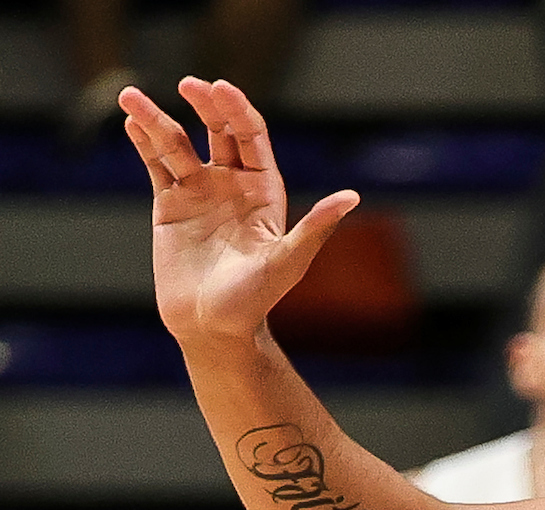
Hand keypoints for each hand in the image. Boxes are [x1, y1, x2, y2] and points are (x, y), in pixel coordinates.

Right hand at [120, 77, 358, 344]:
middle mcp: (232, 185)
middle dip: (205, 104)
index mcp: (264, 192)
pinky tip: (132, 120)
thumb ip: (317, 227)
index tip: (221, 89)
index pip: (252, 138)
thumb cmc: (256, 300)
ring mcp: (200, 191)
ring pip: (177, 144)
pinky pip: (156, 164)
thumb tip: (352, 196)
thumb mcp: (288, 261)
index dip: (238, 111)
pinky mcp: (170, 204)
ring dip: (156, 119)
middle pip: (218, 131)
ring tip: (130, 97)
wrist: (214, 328)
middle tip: (190, 85)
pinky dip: (144, 142)